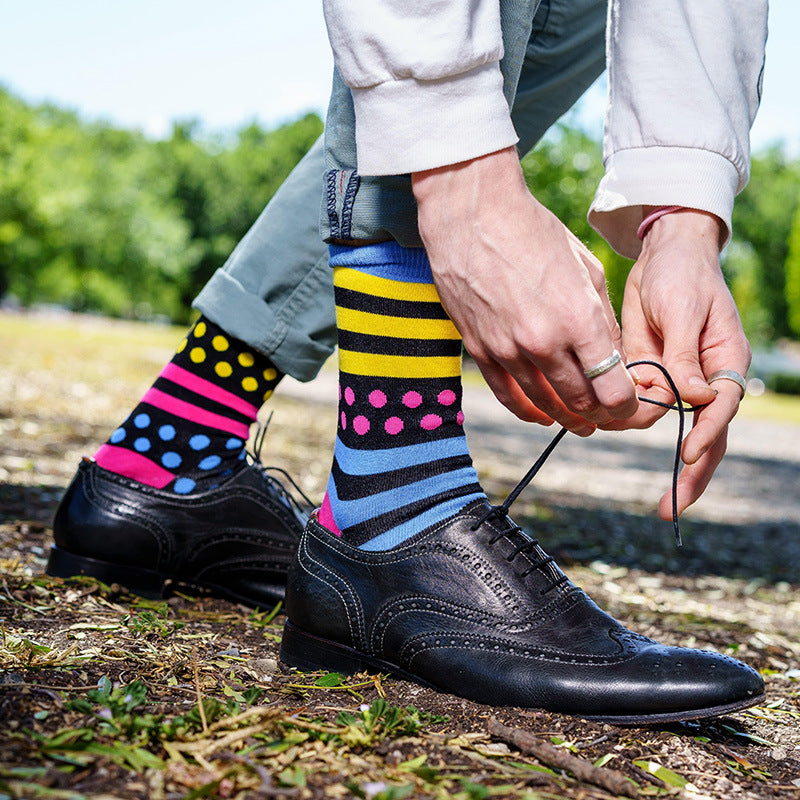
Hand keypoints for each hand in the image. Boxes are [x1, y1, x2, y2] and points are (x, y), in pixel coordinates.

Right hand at [412, 147, 637, 434]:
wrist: (473, 215)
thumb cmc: (535, 233)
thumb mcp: (586, 269)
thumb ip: (602, 320)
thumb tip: (611, 358)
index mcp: (578, 320)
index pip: (611, 388)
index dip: (626, 405)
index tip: (629, 403)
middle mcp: (543, 342)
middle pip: (580, 402)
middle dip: (600, 414)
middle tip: (607, 414)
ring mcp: (507, 350)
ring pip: (544, 405)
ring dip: (566, 417)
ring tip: (579, 421)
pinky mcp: (480, 349)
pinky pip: (507, 395)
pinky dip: (528, 411)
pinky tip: (541, 415)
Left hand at [608, 208, 750, 516]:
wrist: (662, 256)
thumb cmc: (682, 276)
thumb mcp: (683, 311)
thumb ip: (684, 356)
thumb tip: (696, 399)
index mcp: (725, 363)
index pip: (721, 407)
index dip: (707, 432)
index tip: (686, 453)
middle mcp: (704, 380)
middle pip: (704, 436)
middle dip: (690, 476)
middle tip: (668, 510)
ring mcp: (676, 381)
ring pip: (666, 424)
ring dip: (641, 433)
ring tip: (615, 441)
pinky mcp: (649, 374)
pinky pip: (640, 405)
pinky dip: (624, 415)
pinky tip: (603, 421)